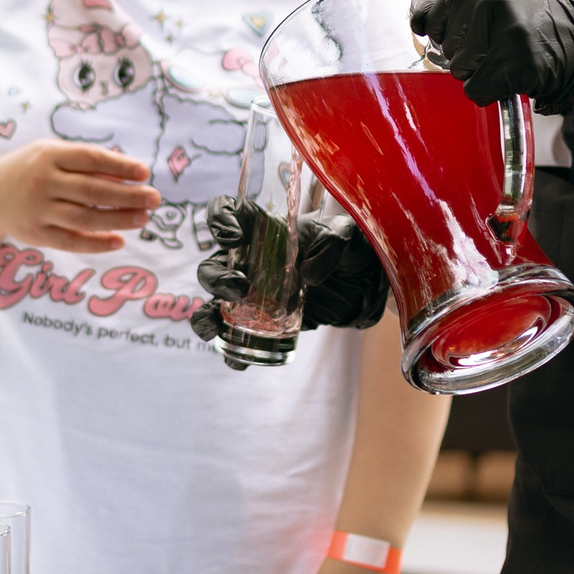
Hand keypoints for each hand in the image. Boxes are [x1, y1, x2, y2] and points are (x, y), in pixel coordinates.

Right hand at [0, 141, 159, 253]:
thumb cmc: (31, 169)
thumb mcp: (53, 155)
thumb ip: (87, 163)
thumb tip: (129, 175)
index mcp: (49, 156)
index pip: (91, 159)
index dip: (120, 166)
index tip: (144, 172)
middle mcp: (43, 182)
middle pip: (93, 191)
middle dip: (128, 195)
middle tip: (154, 198)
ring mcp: (38, 210)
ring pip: (85, 218)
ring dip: (118, 219)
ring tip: (143, 218)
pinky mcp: (36, 235)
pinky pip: (71, 242)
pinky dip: (97, 244)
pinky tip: (119, 241)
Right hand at [192, 196, 389, 336]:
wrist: (367, 288)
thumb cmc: (351, 251)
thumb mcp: (347, 237)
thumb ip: (331, 245)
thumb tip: (309, 275)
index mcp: (263, 230)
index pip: (227, 213)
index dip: (219, 219)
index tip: (233, 237)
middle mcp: (249, 262)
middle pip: (212, 266)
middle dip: (216, 278)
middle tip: (240, 288)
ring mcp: (252, 297)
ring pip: (213, 305)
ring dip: (206, 317)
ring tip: (216, 328)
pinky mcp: (264, 325)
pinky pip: (237, 340)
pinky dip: (231, 353)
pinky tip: (238, 361)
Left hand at [409, 0, 573, 110]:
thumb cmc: (531, 14)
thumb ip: (447, 4)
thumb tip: (416, 21)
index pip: (430, 21)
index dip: (456, 33)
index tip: (483, 27)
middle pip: (445, 47)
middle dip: (470, 54)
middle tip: (503, 41)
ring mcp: (504, 26)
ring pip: (459, 70)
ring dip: (483, 71)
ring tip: (512, 54)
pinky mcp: (519, 57)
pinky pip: (477, 90)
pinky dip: (492, 91)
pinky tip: (515, 73)